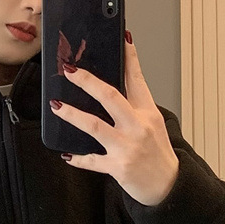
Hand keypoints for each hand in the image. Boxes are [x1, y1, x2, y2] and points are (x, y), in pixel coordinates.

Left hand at [50, 30, 179, 206]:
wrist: (168, 185)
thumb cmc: (158, 153)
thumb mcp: (153, 124)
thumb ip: (134, 106)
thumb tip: (110, 88)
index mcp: (147, 112)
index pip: (137, 79)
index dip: (130, 57)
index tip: (122, 38)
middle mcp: (137, 126)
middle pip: (110, 97)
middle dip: (87, 82)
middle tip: (70, 71)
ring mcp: (126, 147)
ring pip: (94, 126)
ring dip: (72, 114)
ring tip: (56, 106)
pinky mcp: (117, 167)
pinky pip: (92, 161)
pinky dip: (78, 158)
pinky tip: (66, 155)